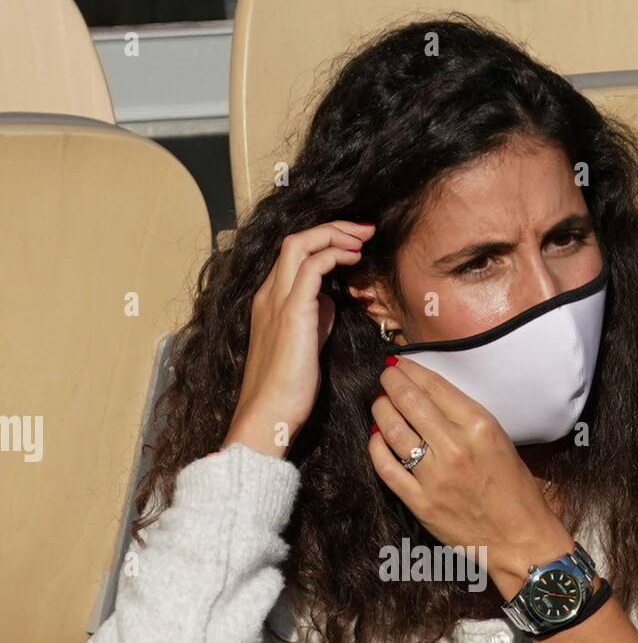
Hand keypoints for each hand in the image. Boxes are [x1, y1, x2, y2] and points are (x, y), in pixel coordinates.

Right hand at [224, 220, 374, 457]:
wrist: (268, 414)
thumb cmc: (287, 389)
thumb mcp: (305, 344)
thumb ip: (315, 319)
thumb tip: (330, 302)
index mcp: (269, 301)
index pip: (294, 255)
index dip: (325, 241)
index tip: (354, 244)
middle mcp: (268, 294)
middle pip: (296, 240)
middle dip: (333, 228)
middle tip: (364, 230)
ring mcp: (276, 301)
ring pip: (300, 244)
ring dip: (336, 234)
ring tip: (363, 239)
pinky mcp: (291, 312)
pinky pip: (312, 267)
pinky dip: (335, 254)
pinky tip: (354, 259)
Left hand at [368, 357, 572, 596]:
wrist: (520, 540)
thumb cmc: (516, 491)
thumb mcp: (500, 442)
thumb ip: (466, 419)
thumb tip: (430, 397)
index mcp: (481, 427)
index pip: (435, 387)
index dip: (412, 370)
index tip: (401, 364)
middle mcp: (455, 447)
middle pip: (409, 401)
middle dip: (391, 383)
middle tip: (386, 378)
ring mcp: (434, 476)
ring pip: (392, 429)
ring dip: (381, 410)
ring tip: (380, 403)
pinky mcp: (420, 502)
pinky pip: (386, 467)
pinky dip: (376, 446)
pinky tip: (377, 438)